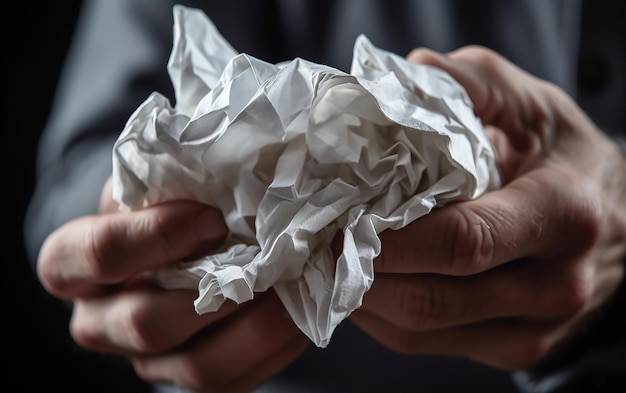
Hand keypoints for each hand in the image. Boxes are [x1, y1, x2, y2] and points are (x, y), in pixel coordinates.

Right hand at [37, 177, 308, 391]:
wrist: (168, 244)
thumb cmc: (162, 204)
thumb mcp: (156, 181)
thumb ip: (176, 182)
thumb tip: (237, 175)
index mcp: (73, 262)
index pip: (100, 253)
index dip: (158, 236)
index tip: (213, 218)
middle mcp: (100, 320)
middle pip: (147, 323)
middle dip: (214, 293)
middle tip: (266, 261)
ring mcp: (145, 358)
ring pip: (198, 366)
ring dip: (256, 328)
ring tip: (293, 288)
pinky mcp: (190, 374)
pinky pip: (233, 380)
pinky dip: (274, 348)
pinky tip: (297, 315)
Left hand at [348, 46, 625, 370]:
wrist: (616, 220)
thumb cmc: (564, 158)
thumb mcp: (533, 106)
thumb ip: (476, 83)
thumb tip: (411, 72)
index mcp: (564, 214)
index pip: (464, 240)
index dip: (392, 237)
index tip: (341, 217)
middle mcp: (555, 283)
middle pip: (432, 296)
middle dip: (364, 269)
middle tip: (322, 236)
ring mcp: (534, 326)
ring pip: (420, 329)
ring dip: (363, 297)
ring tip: (333, 257)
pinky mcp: (512, 347)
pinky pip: (424, 343)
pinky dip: (380, 316)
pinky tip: (364, 281)